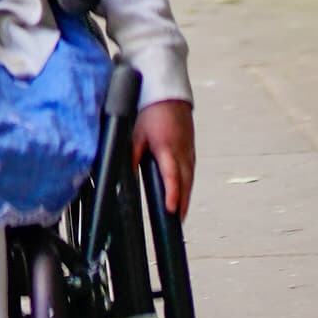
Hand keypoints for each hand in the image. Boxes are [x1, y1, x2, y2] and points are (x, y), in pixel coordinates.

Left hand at [135, 99, 196, 217]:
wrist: (169, 95)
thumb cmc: (152, 112)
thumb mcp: (136, 134)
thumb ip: (132, 156)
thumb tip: (126, 175)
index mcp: (167, 148)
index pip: (172, 176)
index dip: (173, 194)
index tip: (172, 209)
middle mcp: (182, 152)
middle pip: (185, 183)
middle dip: (183, 203)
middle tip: (178, 222)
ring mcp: (189, 151)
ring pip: (190, 179)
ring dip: (187, 196)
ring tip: (181, 215)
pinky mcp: (191, 150)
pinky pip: (191, 171)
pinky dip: (188, 185)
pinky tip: (184, 194)